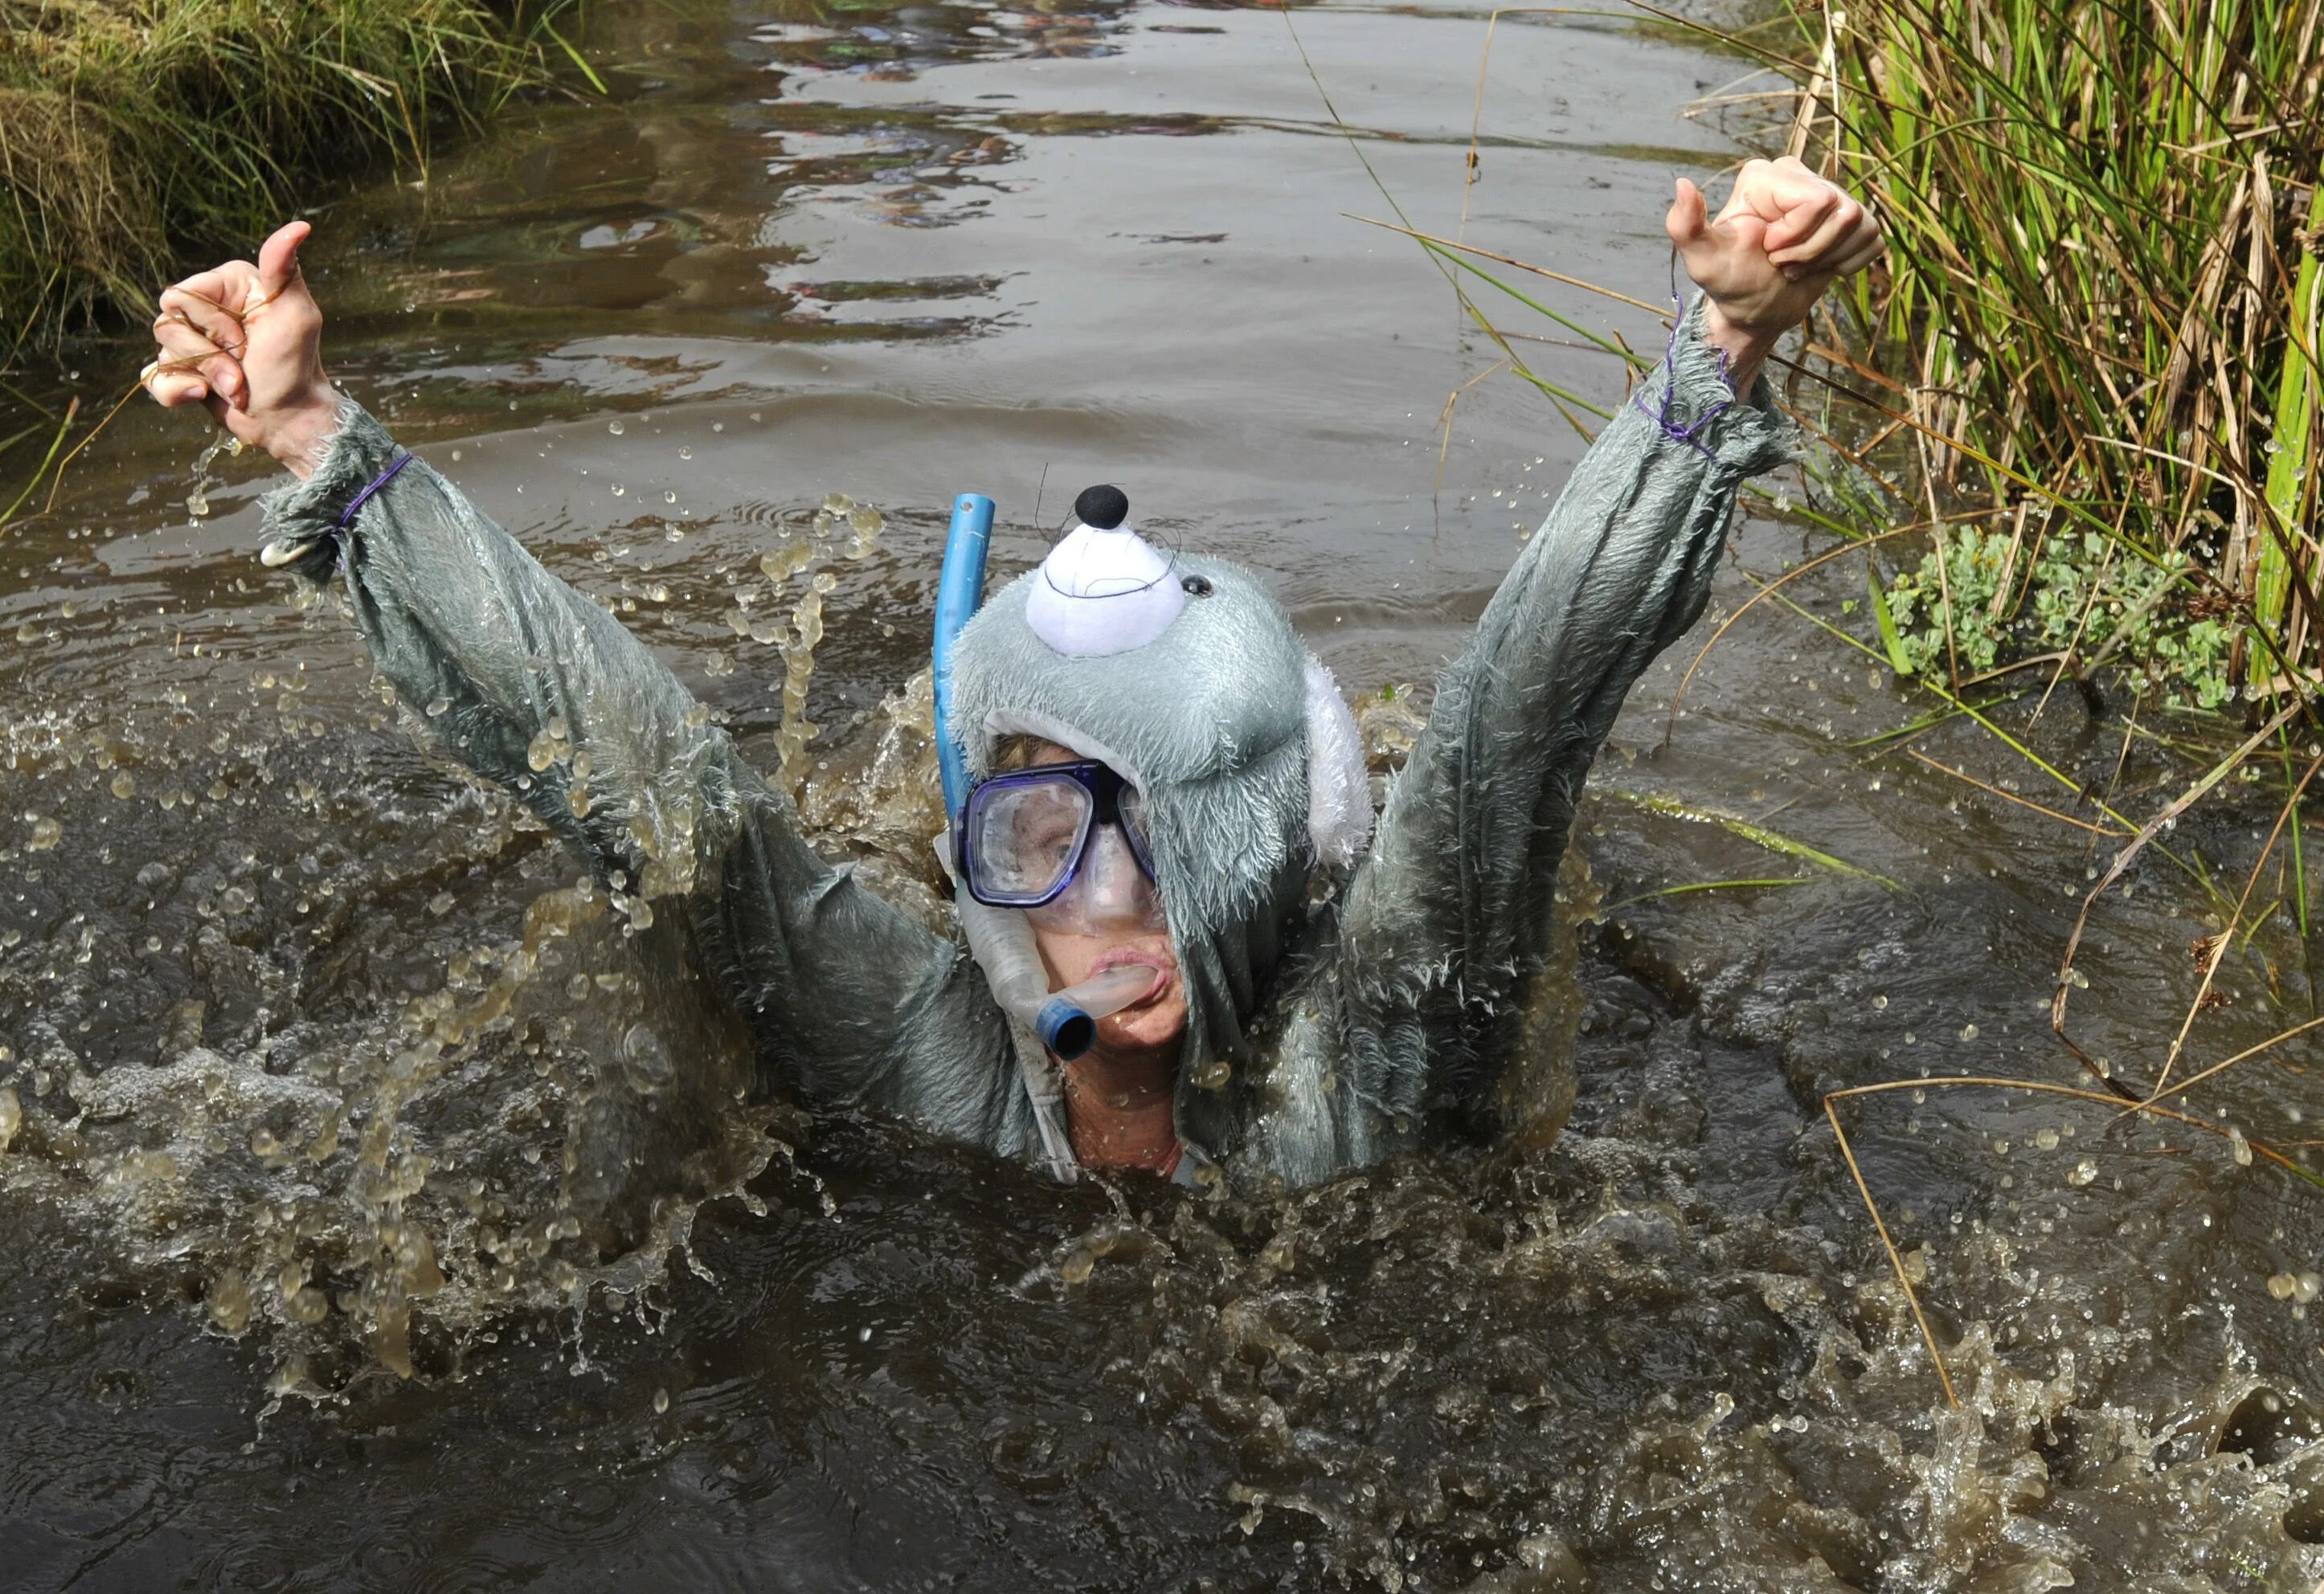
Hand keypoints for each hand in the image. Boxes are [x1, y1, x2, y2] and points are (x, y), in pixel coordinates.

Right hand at [142, 221, 341, 479]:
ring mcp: (193, 340)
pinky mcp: (184, 370)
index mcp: (227, 285)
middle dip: (207, 355)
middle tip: (242, 366)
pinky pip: (154, 378)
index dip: (208, 323)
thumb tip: (300, 226)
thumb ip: (285, 270)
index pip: (181, 294)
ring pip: (162, 352)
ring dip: (202, 376)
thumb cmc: (296, 366)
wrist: (289, 420)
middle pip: (166, 323)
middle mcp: (206, 308)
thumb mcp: (296, 316)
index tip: (244, 339)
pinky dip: (177, 393)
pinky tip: (203, 396)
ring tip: (235, 387)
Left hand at [1664, 156, 1883, 390]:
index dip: (1797, 236)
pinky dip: (1848, 263)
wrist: (1755, 310)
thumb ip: (1685, 227)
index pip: (1816, 199)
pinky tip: (1820, 267)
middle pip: (1842, 210)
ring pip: (1860, 223)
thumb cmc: (1728, 283)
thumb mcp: (1703, 261)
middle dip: (1811, 250)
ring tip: (1796, 266)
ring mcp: (1830, 195)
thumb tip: (1681, 183)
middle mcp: (1799, 174)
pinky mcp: (1852, 220)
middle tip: (1782, 264)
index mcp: (1766, 175)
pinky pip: (1873, 238)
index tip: (1769, 252)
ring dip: (1827, 258)